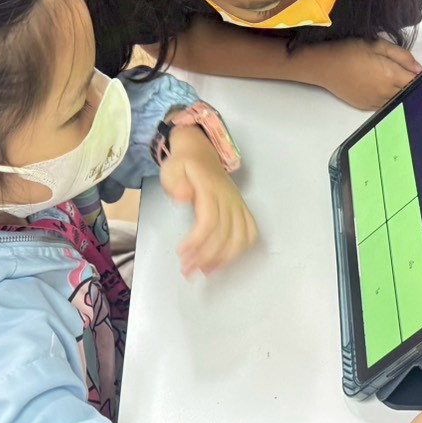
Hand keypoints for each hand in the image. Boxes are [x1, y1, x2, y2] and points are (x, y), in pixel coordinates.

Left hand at [160, 126, 257, 277]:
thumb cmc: (183, 164)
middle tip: (188, 271)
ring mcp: (238, 204)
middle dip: (206, 257)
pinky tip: (226, 260)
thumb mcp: (171, 168)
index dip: (198, 241)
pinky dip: (241, 249)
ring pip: (239, 237)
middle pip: (224, 233)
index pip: (209, 220)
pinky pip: (250, 232)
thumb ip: (175, 182)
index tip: (182, 254)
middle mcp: (228, 198)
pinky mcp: (242, 208)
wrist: (201, 151)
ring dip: (224, 258)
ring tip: (206, 271)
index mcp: (210, 189)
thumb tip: (184, 198)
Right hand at [314, 38, 421, 110]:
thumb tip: (419, 69)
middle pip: (408, 93)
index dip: (418, 75)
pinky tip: (382, 88)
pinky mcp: (366, 106)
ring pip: (398, 101)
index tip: (416, 69)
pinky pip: (385, 106)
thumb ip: (402, 56)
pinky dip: (388, 99)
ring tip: (392, 80)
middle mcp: (385, 92)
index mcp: (390, 74)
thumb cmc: (349, 50)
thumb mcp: (378, 44)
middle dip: (410, 84)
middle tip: (404, 73)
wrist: (325, 65)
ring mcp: (375, 101)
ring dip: (400, 93)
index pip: (415, 80)